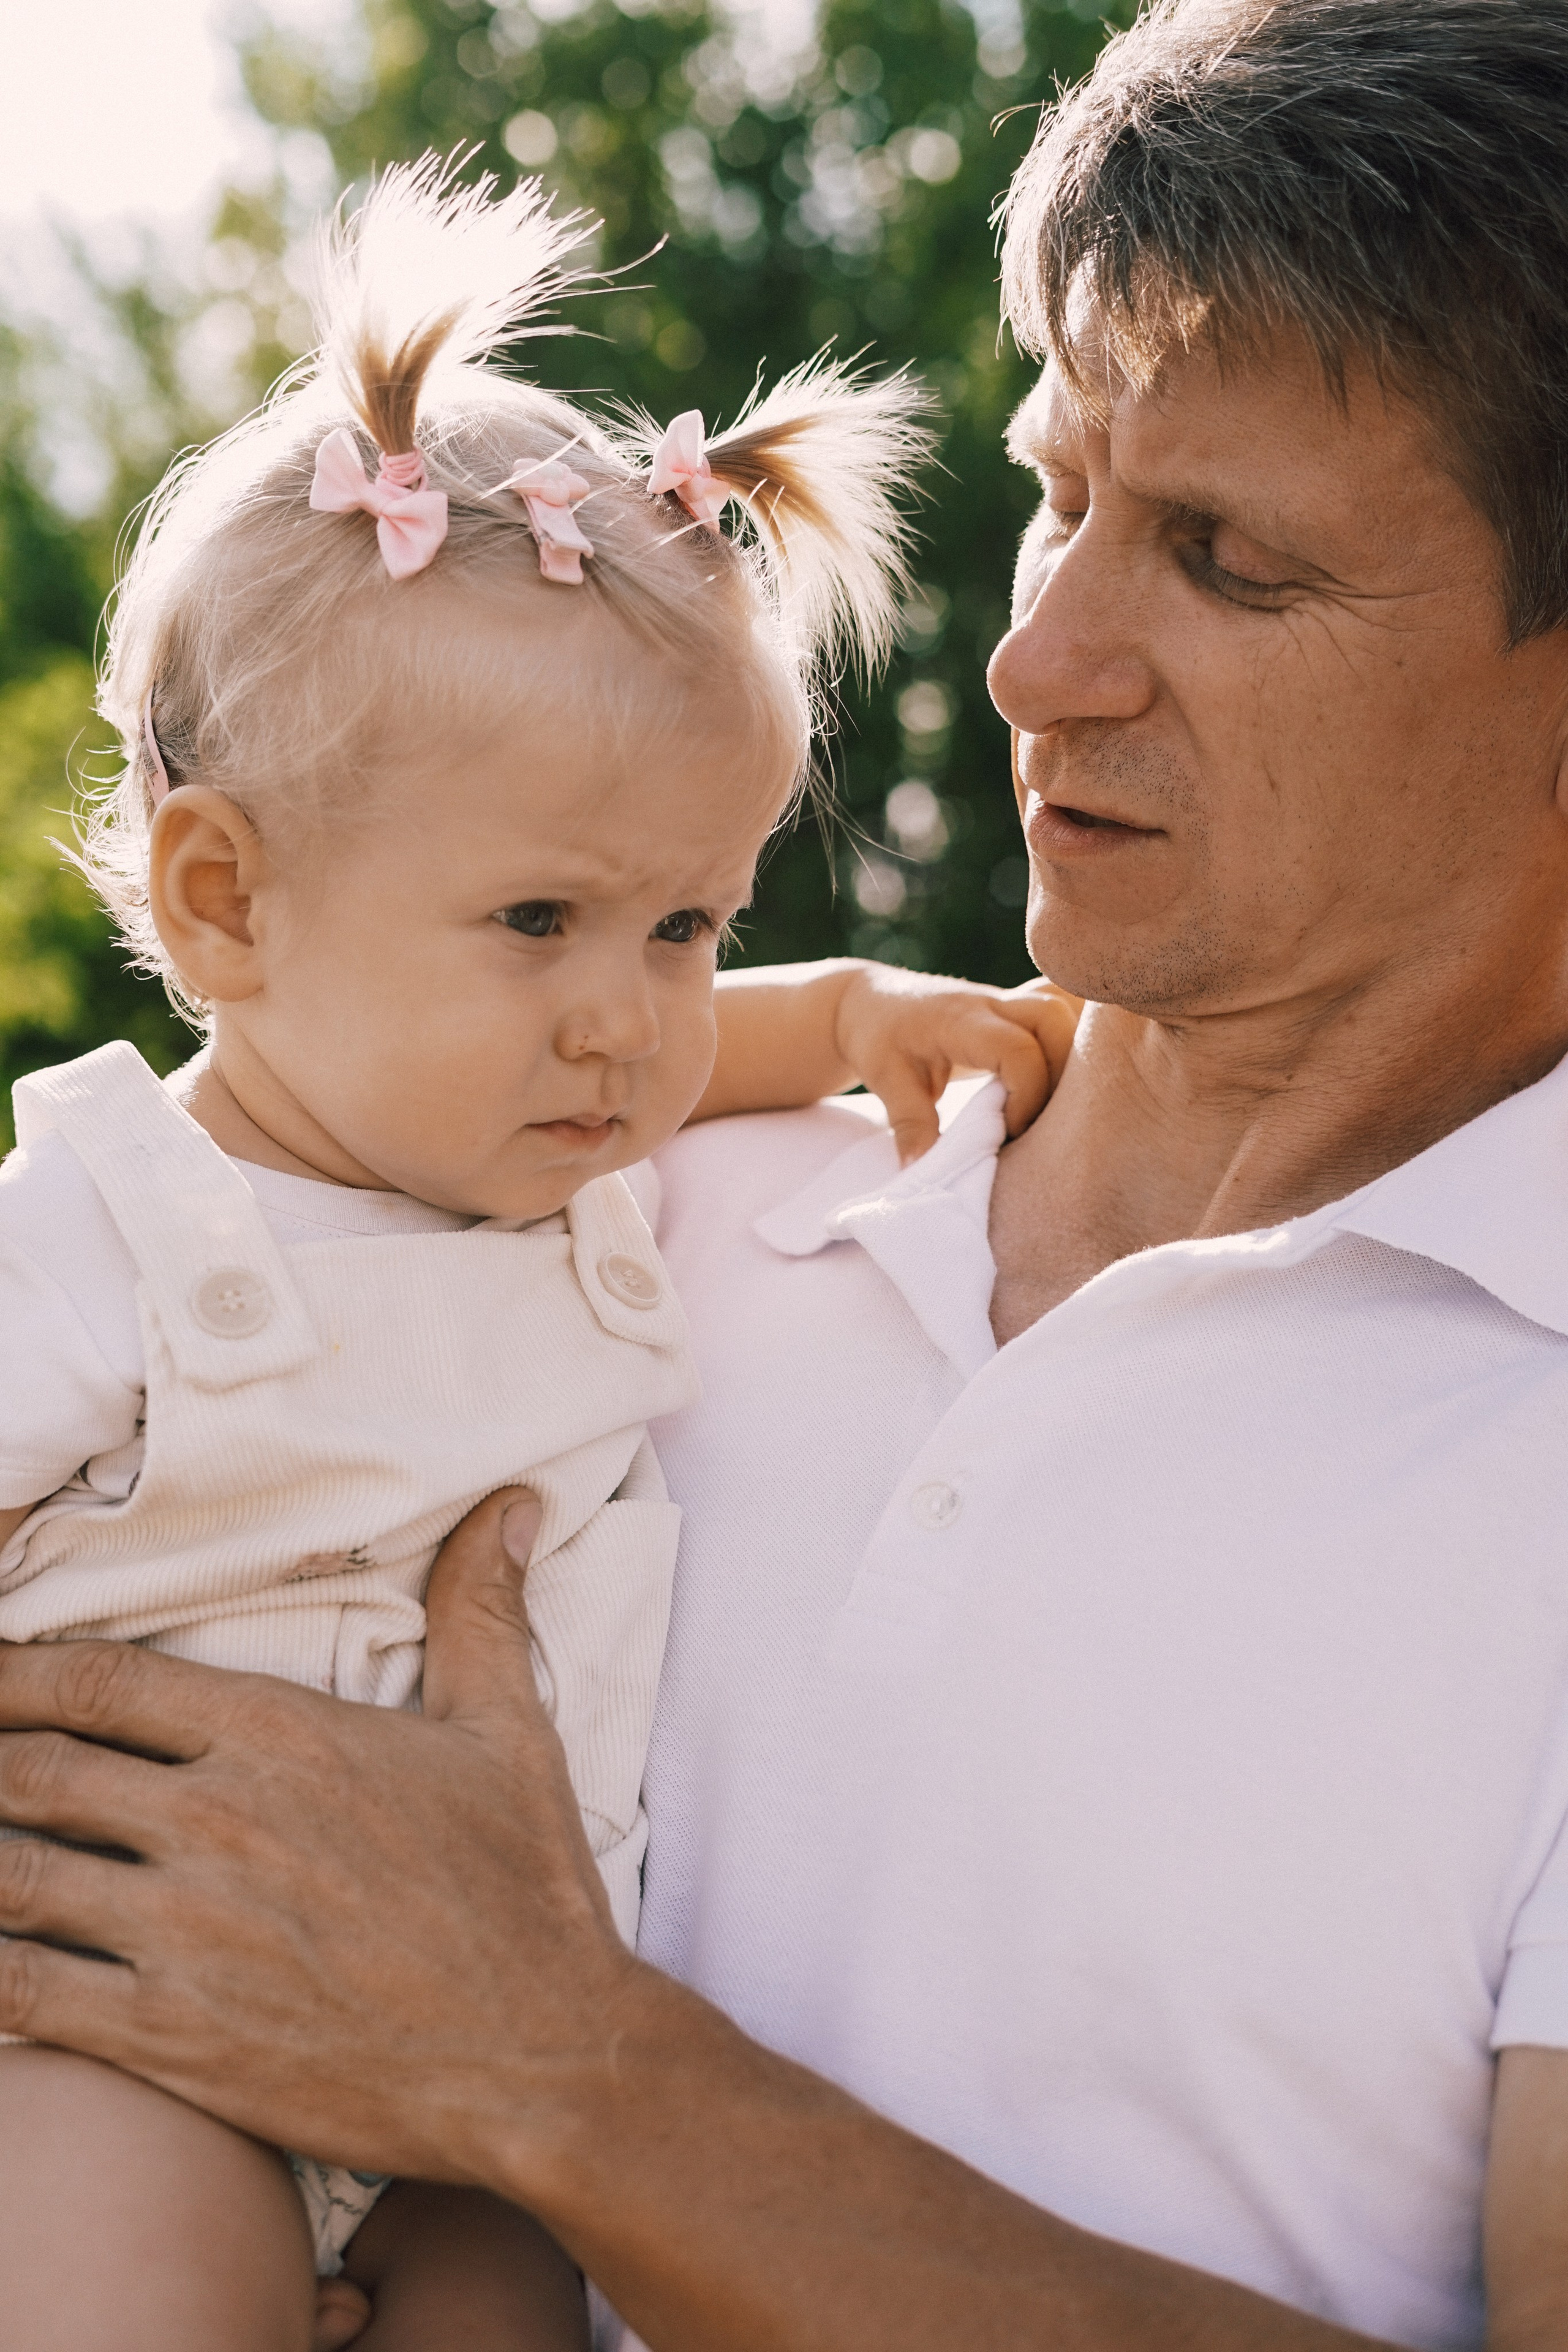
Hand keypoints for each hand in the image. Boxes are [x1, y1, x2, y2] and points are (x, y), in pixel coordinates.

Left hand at [0, 1489, 630, 2190]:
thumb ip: (478, 1614)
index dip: (13, 1673)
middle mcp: (219, 1822)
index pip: (100, 1681)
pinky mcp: (173, 2039)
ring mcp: (187, 1934)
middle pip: (35, 1770)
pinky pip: (26, 1993)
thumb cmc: (525, 1892)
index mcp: (283, 1736)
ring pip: (14, 1876)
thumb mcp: (509, 1734)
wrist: (543, 2058)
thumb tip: (504, 1507)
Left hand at [832, 967, 1080, 1163]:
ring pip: (1064, 1007)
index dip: (1028, 1094)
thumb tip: (922, 1169)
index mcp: (959, 1022)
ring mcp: (1006, 1000)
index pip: (1016, 1049)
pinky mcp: (1015, 1008)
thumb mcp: (885, 1080)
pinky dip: (1075, 1033)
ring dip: (1075, 1051)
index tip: (1011, 1130)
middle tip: (1040, 1116)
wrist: (868, 1001)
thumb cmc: (876, 1038)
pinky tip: (1072, 1069)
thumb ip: (909, 1123)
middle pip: (1053, 1018)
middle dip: (1064, 1071)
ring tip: (1057, 1098)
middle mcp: (990, 1003)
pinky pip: (1060, 1006)